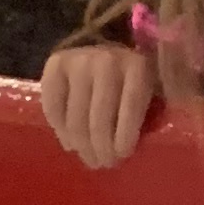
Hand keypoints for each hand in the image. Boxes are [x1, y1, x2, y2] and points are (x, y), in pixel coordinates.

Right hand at [40, 40, 157, 166]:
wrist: (97, 40)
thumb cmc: (127, 75)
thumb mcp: (149, 84)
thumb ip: (149, 111)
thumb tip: (135, 148)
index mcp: (136, 65)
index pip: (130, 107)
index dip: (124, 137)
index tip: (122, 155)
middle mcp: (106, 61)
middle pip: (99, 119)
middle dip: (101, 149)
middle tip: (102, 164)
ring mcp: (77, 63)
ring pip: (75, 120)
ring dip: (81, 146)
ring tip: (88, 156)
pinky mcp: (54, 67)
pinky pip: (54, 110)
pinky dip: (60, 130)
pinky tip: (70, 140)